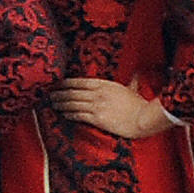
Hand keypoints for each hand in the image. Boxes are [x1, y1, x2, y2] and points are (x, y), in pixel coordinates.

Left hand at [50, 76, 171, 140]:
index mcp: (104, 84)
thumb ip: (131, 81)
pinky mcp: (97, 118)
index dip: (65, 83)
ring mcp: (97, 106)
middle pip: (72, 92)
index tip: (57, 84)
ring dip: (61, 104)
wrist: (144, 119)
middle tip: (49, 94)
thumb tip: (137, 73)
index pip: (79, 81)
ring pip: (72, 103)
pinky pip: (78, 115)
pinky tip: (64, 114)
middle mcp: (98, 93)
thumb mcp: (132, 89)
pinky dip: (69, 114)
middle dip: (59, 93)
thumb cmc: (140, 105)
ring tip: (53, 104)